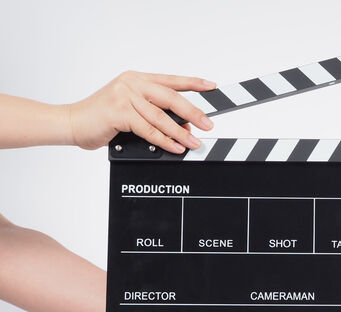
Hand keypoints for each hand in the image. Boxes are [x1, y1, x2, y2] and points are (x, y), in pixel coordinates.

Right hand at [68, 71, 216, 152]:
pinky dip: (164, 140)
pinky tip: (175, 147)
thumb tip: (183, 127)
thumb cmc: (101, 118)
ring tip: (194, 142)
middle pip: (171, 98)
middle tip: (208, 123)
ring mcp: (124, 96)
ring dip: (180, 133)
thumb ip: (153, 114)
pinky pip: (149, 129)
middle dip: (193, 112)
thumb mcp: (131, 110)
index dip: (193, 83)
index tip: (211, 86)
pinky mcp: (118, 112)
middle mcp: (132, 83)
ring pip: (161, 117)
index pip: (171, 80)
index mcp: (137, 79)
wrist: (71, 123)